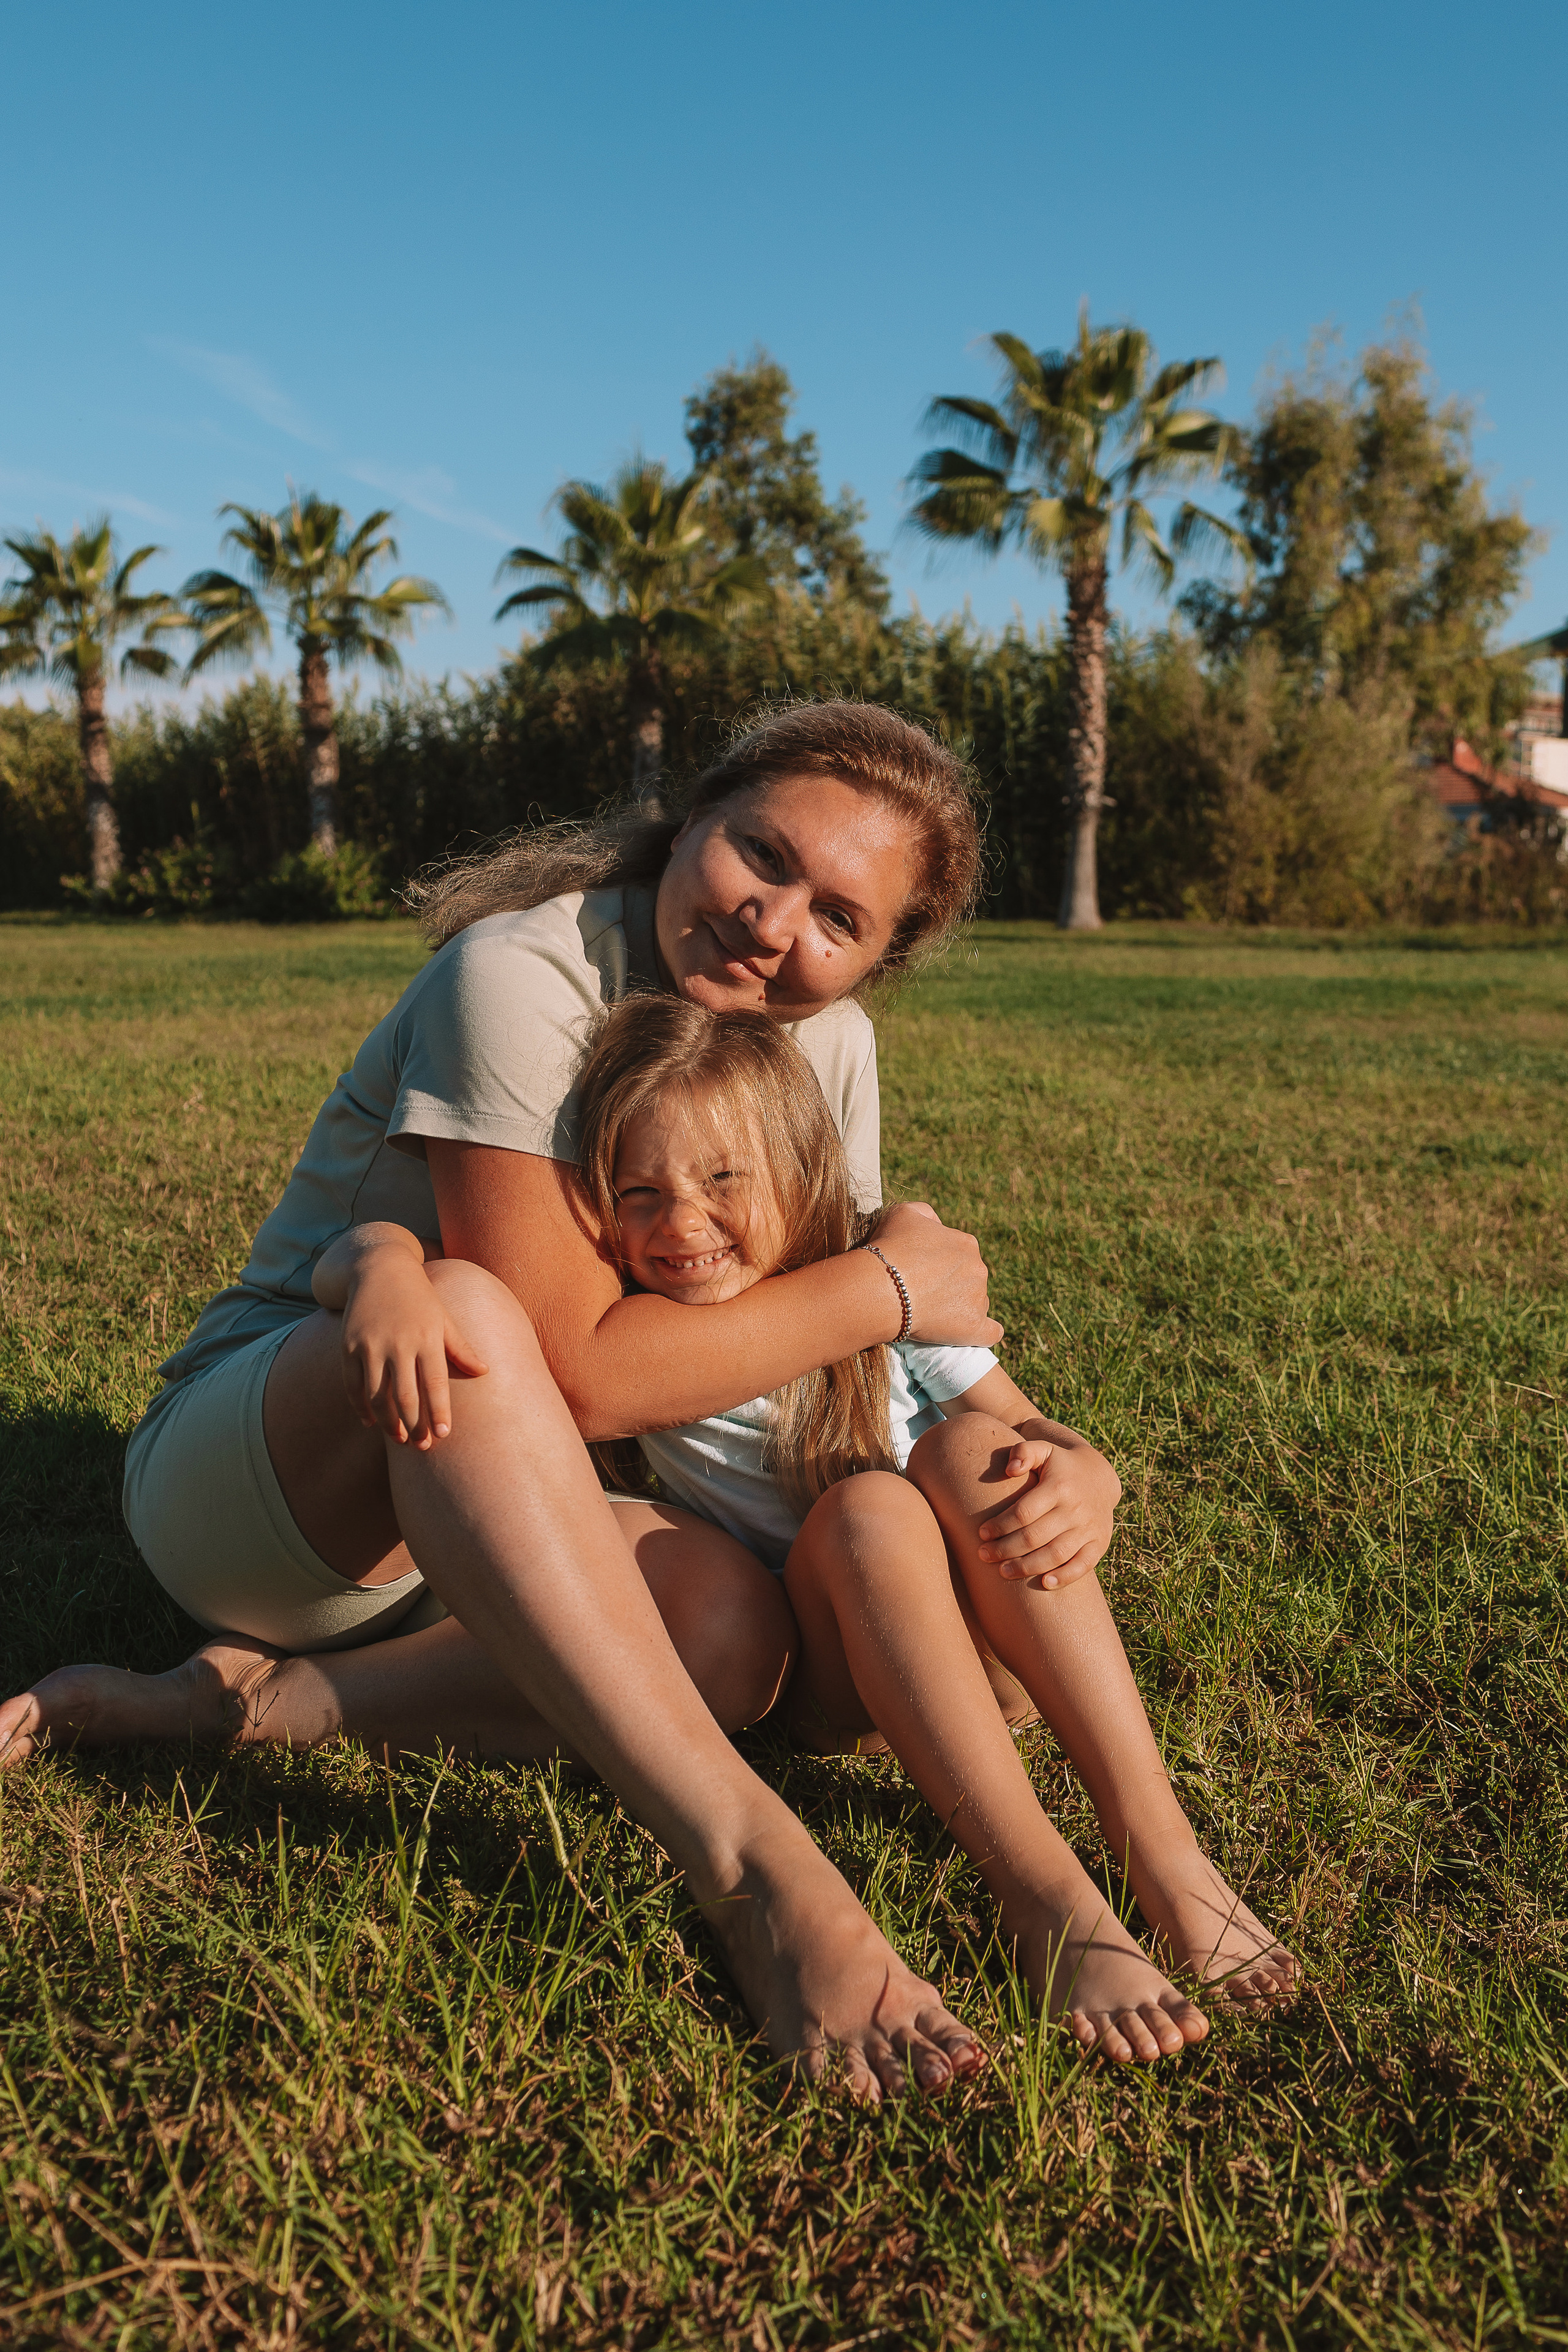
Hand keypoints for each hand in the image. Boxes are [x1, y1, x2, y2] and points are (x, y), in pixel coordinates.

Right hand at [340, 1249, 488, 1448]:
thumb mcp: (443, 1318)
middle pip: (406, 1396)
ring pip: (378, 1396)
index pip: (435, 1384)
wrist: (380, 1268)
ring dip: (389, 1422)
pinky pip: (353, 1385)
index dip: (439, 1412)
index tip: (444, 1435)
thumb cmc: (419, 1297)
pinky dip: (361, 1407)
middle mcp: (399, 1343)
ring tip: (400, 1439)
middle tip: (422, 1447)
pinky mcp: (348, 1346)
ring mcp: (371, 1345)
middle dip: (415, 1425)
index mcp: (427, 1337)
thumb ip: (461, 1348)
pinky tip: (370, 1421)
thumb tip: (484, 1372)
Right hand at [869, 1201, 1001, 1348]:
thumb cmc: (889, 1248)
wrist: (881, 1287)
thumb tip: (937, 1225)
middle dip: (951, 1284)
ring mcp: (978, 1298)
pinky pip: (989, 1332)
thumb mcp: (905, 1213)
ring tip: (930, 1314)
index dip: (939, 1263)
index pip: (959, 1253)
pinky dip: (983, 1332)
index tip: (920, 1272)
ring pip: (976, 1303)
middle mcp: (978, 1268)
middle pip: (969, 1278)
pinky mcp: (974, 1327)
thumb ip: (926, 1214)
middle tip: (921, 1293)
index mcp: (966, 1243)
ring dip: (959, 1307)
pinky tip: (970, 1333)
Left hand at [976, 1439, 1120, 1589]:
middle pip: (1036, 1537)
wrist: (1099, 1476)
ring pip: (1056, 1554)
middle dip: (1006, 1549)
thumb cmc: (1059, 1464)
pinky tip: (1044, 1584)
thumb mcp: (1043, 1449)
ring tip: (1002, 1572)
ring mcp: (1089, 1528)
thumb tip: (1009, 1469)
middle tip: (984, 1555)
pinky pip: (1083, 1565)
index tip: (981, 1533)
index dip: (1001, 1525)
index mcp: (1059, 1486)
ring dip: (1027, 1566)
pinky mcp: (1099, 1543)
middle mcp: (1076, 1509)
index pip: (1024, 1512)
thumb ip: (1023, 1452)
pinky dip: (1065, 1576)